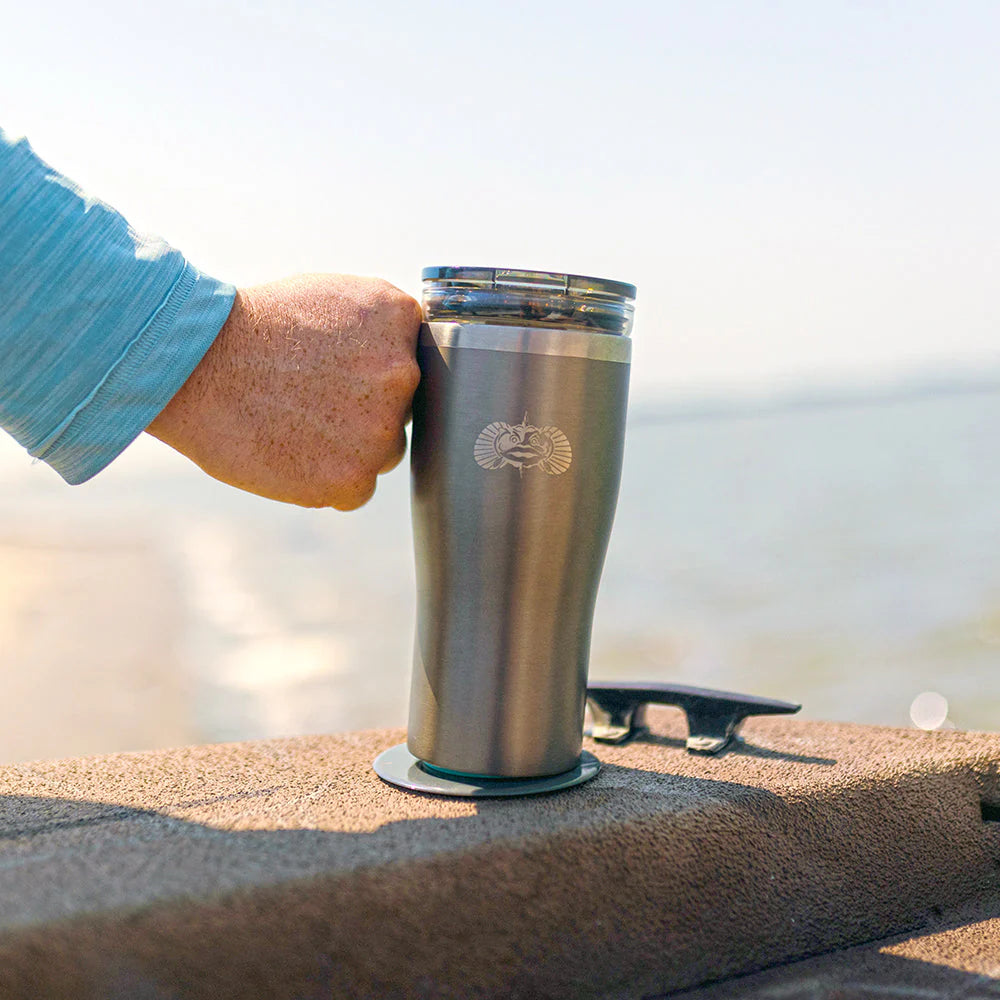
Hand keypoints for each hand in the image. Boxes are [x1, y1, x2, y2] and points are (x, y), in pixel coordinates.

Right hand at [147, 273, 420, 508]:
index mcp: (399, 318)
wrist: (194, 365)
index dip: (370, 368)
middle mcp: (402, 373)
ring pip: (383, 451)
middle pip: (401, 408)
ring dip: (350, 447)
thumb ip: (381, 324)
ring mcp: (382, 430)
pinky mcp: (354, 479)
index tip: (334, 368)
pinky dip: (329, 480)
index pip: (409, 358)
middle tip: (309, 398)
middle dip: (363, 408)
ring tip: (296, 423)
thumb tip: (407, 354)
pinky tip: (293, 452)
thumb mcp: (333, 294)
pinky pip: (358, 489)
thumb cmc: (254, 326)